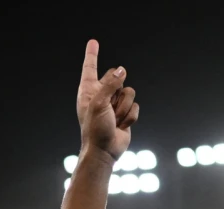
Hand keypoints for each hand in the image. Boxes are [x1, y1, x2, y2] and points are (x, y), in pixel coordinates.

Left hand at [76, 40, 139, 160]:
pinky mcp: (125, 113)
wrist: (104, 151)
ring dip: (123, 108)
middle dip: (116, 91)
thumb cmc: (95, 129)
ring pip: (129, 92)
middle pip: (116, 78)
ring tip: (114, 120)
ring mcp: (114, 104)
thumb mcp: (99, 104)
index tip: (92, 42)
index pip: (90, 69)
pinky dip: (130, 117)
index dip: (92, 55)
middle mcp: (100, 96)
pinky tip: (121, 126)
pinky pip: (135, 106)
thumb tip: (121, 69)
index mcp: (88, 92)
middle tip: (109, 108)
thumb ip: (110, 85)